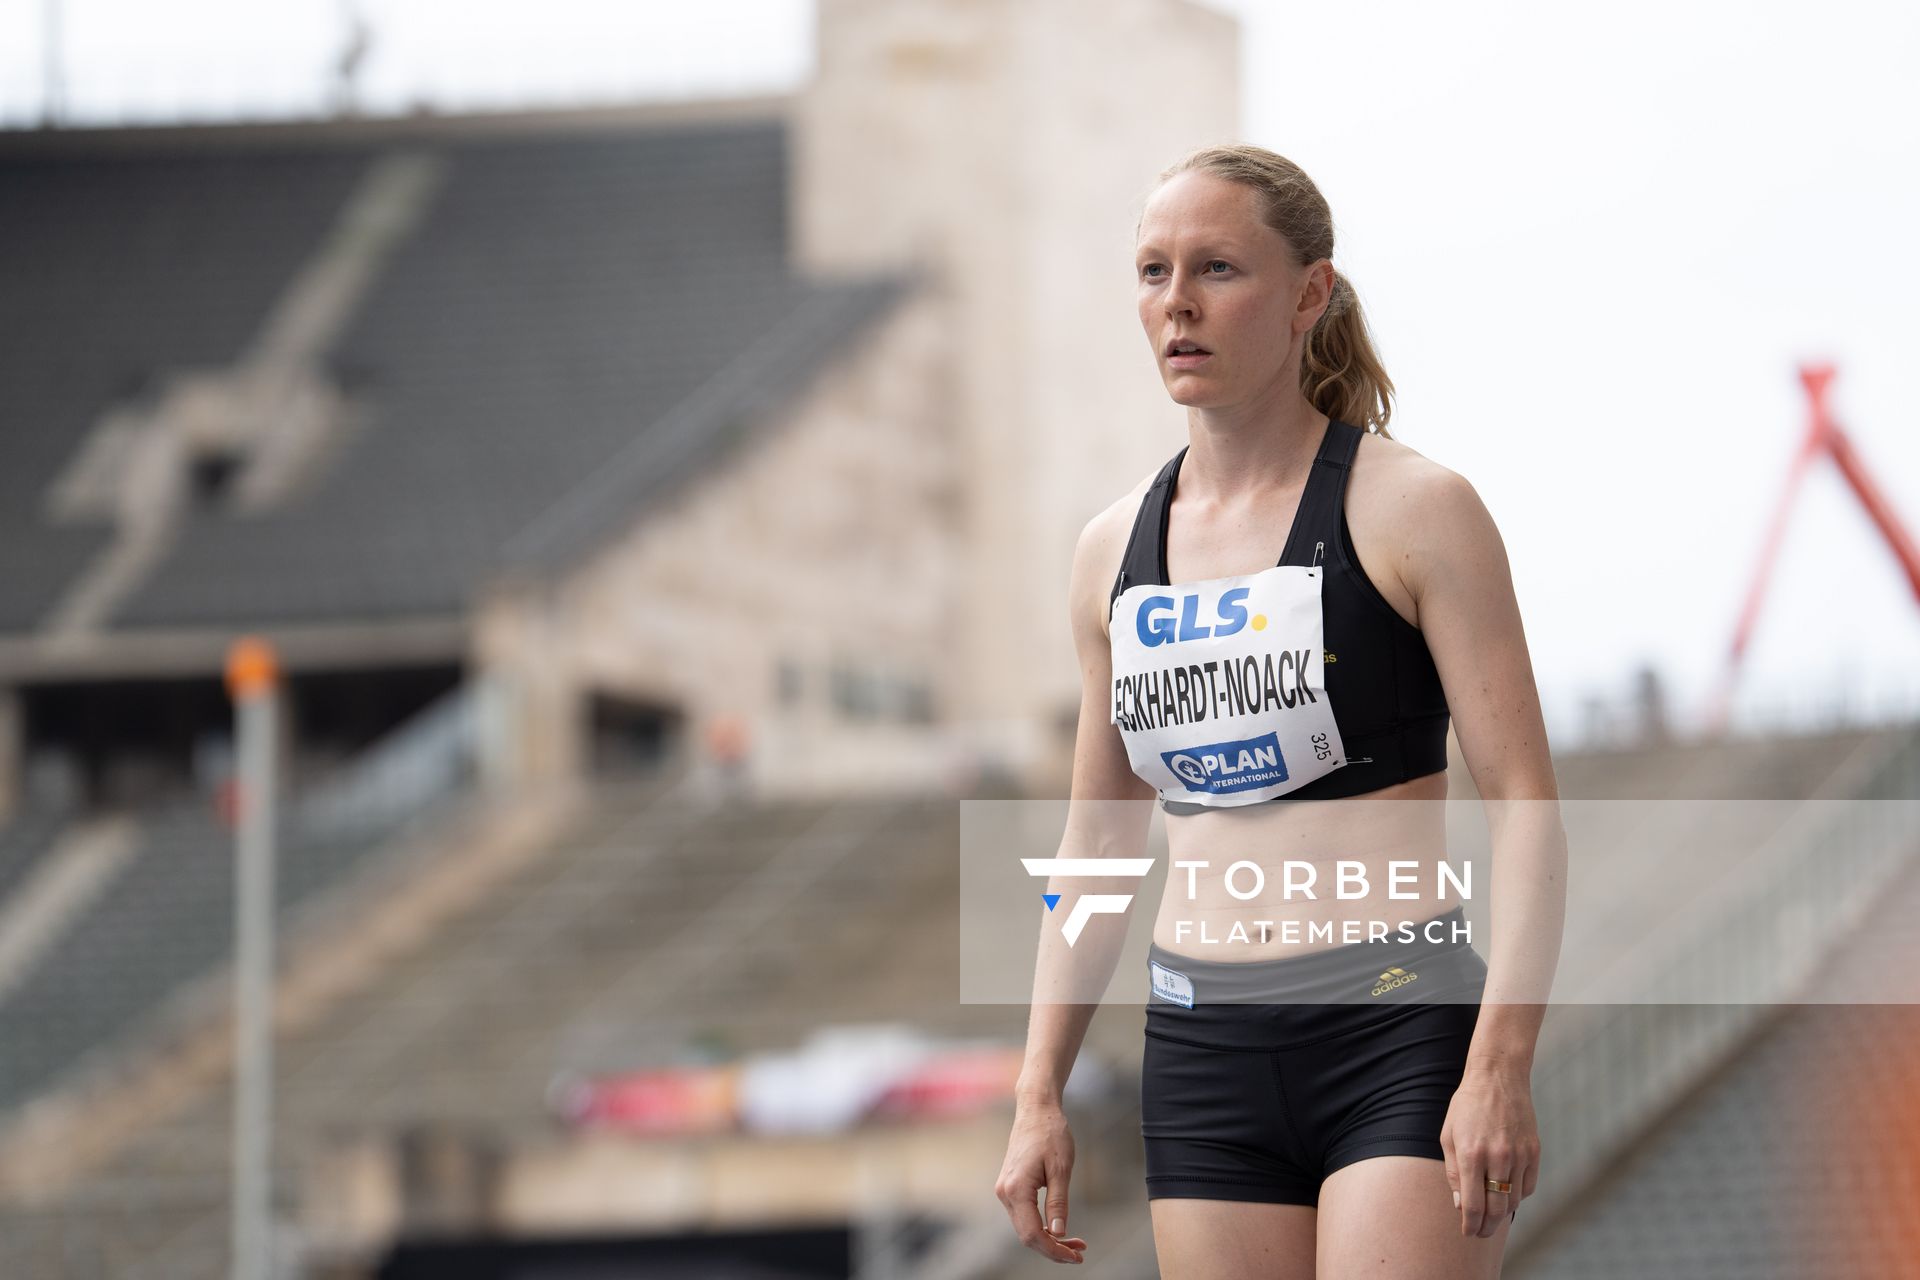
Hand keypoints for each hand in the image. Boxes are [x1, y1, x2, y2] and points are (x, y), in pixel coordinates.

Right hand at [994, 1098, 1087, 1263]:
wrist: (1036, 1109)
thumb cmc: (1050, 1133)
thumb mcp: (1061, 1168)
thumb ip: (1058, 1202)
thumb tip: (1058, 1232)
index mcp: (1016, 1189)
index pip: (1033, 1233)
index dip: (1054, 1250)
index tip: (1076, 1256)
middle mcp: (1004, 1193)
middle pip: (1027, 1235)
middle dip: (1053, 1248)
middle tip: (1080, 1252)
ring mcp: (1005, 1190)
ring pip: (1025, 1227)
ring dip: (1048, 1239)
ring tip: (1075, 1243)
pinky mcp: (1010, 1186)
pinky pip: (1024, 1215)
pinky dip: (1041, 1226)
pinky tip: (1059, 1228)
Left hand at [1440, 1066, 1539, 1237]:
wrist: (1497, 1078)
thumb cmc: (1466, 1107)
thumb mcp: (1449, 1136)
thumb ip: (1454, 1172)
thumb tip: (1460, 1204)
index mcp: (1471, 1154)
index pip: (1472, 1204)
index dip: (1470, 1224)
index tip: (1467, 1232)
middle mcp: (1497, 1157)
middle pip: (1496, 1209)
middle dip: (1487, 1227)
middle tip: (1480, 1233)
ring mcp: (1519, 1154)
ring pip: (1514, 1200)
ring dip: (1503, 1213)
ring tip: (1492, 1215)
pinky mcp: (1534, 1151)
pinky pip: (1528, 1186)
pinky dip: (1518, 1196)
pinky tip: (1507, 1194)